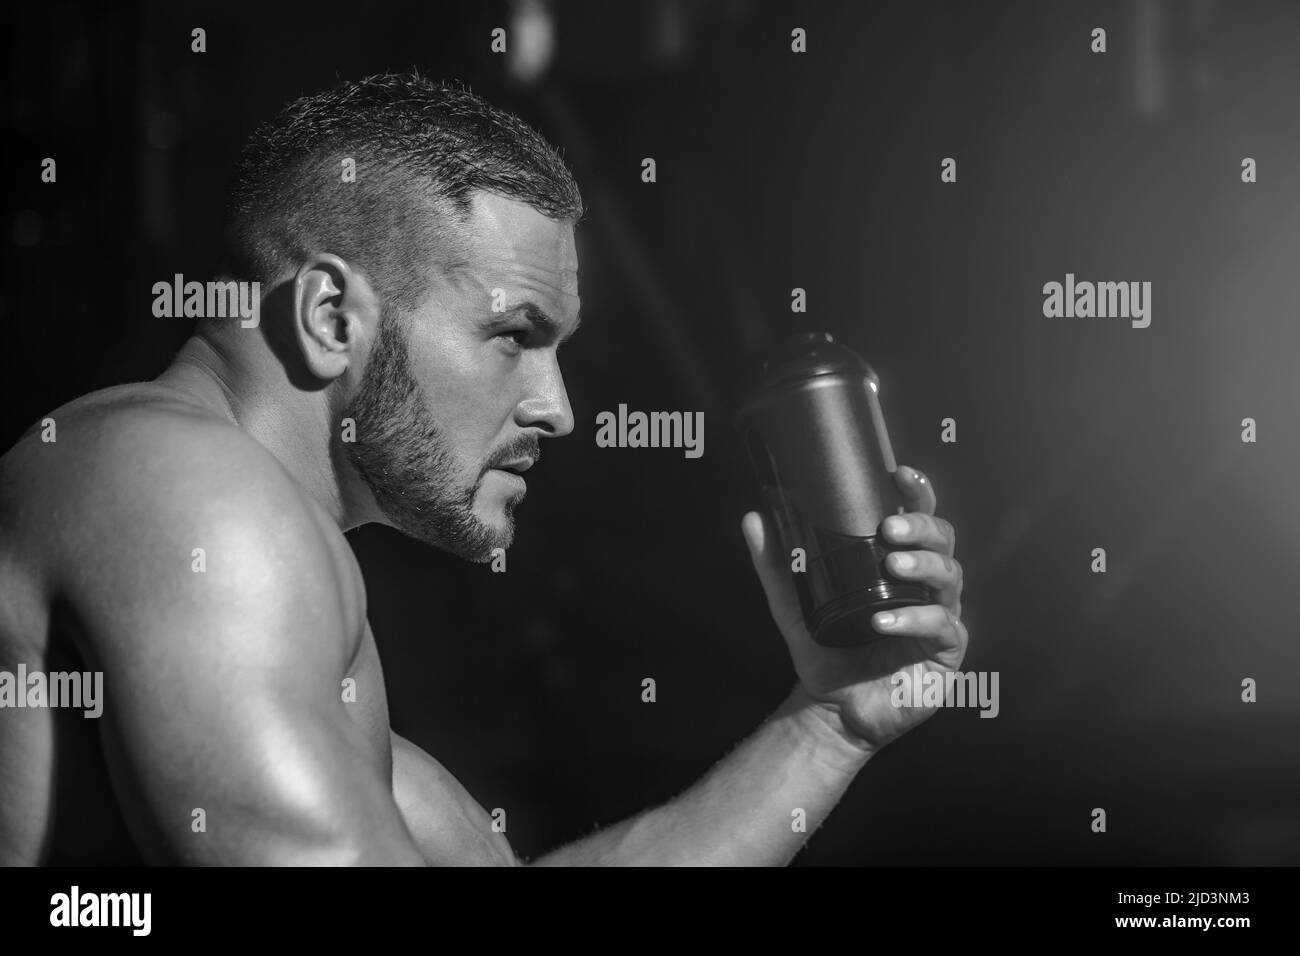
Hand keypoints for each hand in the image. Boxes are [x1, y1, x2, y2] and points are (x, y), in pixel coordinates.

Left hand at [741, 465, 967, 755]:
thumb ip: (775, 563)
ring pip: (951, 576)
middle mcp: (926, 584)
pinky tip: (885, 621)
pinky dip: (915, 620)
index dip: (917, 492)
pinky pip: (944, 627)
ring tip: (893, 565)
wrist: (831, 708)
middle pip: (943, 539)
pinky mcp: (948, 652)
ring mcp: (942, 615)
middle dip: (921, 526)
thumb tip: (754, 518)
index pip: (918, 518)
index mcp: (899, 563)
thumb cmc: (824, 650)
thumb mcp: (793, 603)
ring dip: (923, 565)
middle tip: (890, 528)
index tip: (899, 474)